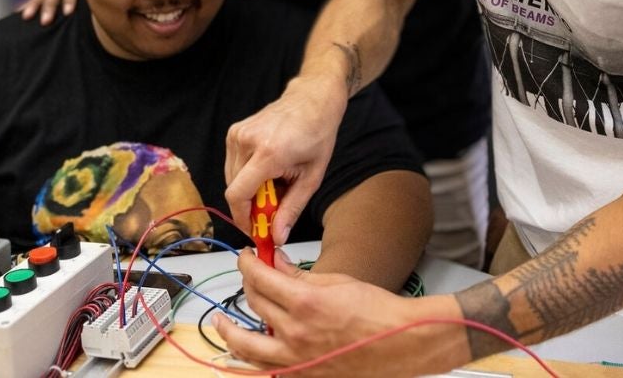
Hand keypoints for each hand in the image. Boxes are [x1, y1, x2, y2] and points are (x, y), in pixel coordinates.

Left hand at [213, 249, 470, 376]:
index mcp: (304, 303)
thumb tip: (274, 263)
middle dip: (247, 284)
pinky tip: (245, 355)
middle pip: (254, 304)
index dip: (248, 263)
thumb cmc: (375, 308)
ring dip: (230, 332)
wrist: (401, 342)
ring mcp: (297, 359)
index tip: (248, 256)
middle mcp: (295, 333)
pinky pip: (268, 370)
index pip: (259, 278)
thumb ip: (298, 275)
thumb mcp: (336, 280)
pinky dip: (253, 361)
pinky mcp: (304, 375)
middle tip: (249, 276)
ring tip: (221, 323)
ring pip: (248, 346)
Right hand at [224, 75, 346, 244]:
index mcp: (268, 153)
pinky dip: (247, 175)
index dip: (243, 218)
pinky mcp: (233, 131)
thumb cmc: (317, 134)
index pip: (238, 195)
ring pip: (231, 179)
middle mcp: (247, 141)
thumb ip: (291, 209)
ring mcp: (237, 134)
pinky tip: (267, 170)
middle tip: (272, 211)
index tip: (255, 230)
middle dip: (250, 207)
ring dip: (249, 190)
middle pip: (234, 190)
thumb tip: (277, 236)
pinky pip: (232, 165)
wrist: (312, 99)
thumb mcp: (311, 177)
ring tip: (275, 184)